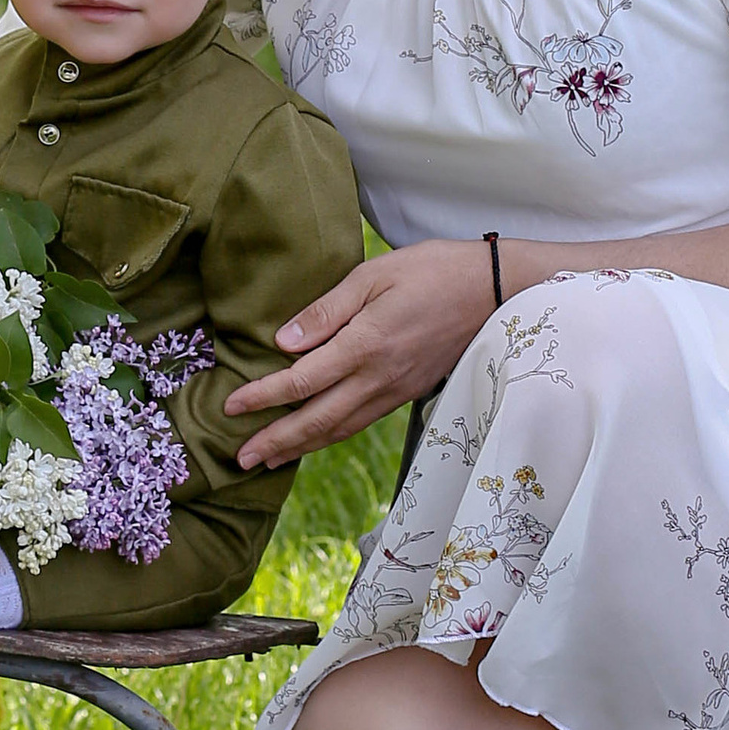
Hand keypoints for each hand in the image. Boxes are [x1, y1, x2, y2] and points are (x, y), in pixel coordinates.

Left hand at [227, 242, 498, 468]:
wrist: (497, 291)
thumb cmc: (435, 271)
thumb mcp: (375, 274)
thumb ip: (327, 310)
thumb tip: (283, 341)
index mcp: (366, 345)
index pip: (302, 380)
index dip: (262, 396)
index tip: (231, 406)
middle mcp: (379, 377)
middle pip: (318, 420)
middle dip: (276, 440)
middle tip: (240, 458)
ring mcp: (397, 389)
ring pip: (341, 428)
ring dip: (301, 446)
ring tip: (269, 458)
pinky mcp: (410, 391)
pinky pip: (362, 421)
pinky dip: (333, 435)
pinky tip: (317, 436)